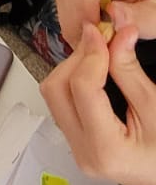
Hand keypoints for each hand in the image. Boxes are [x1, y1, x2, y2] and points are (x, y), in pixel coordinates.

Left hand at [41, 21, 155, 184]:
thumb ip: (130, 71)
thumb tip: (117, 34)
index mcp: (106, 150)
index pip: (82, 89)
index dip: (90, 53)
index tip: (102, 31)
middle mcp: (83, 153)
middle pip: (56, 90)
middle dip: (76, 59)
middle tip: (102, 38)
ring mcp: (78, 150)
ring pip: (54, 96)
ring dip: (73, 67)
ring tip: (101, 52)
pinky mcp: (78, 143)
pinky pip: (63, 104)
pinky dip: (75, 81)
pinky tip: (96, 70)